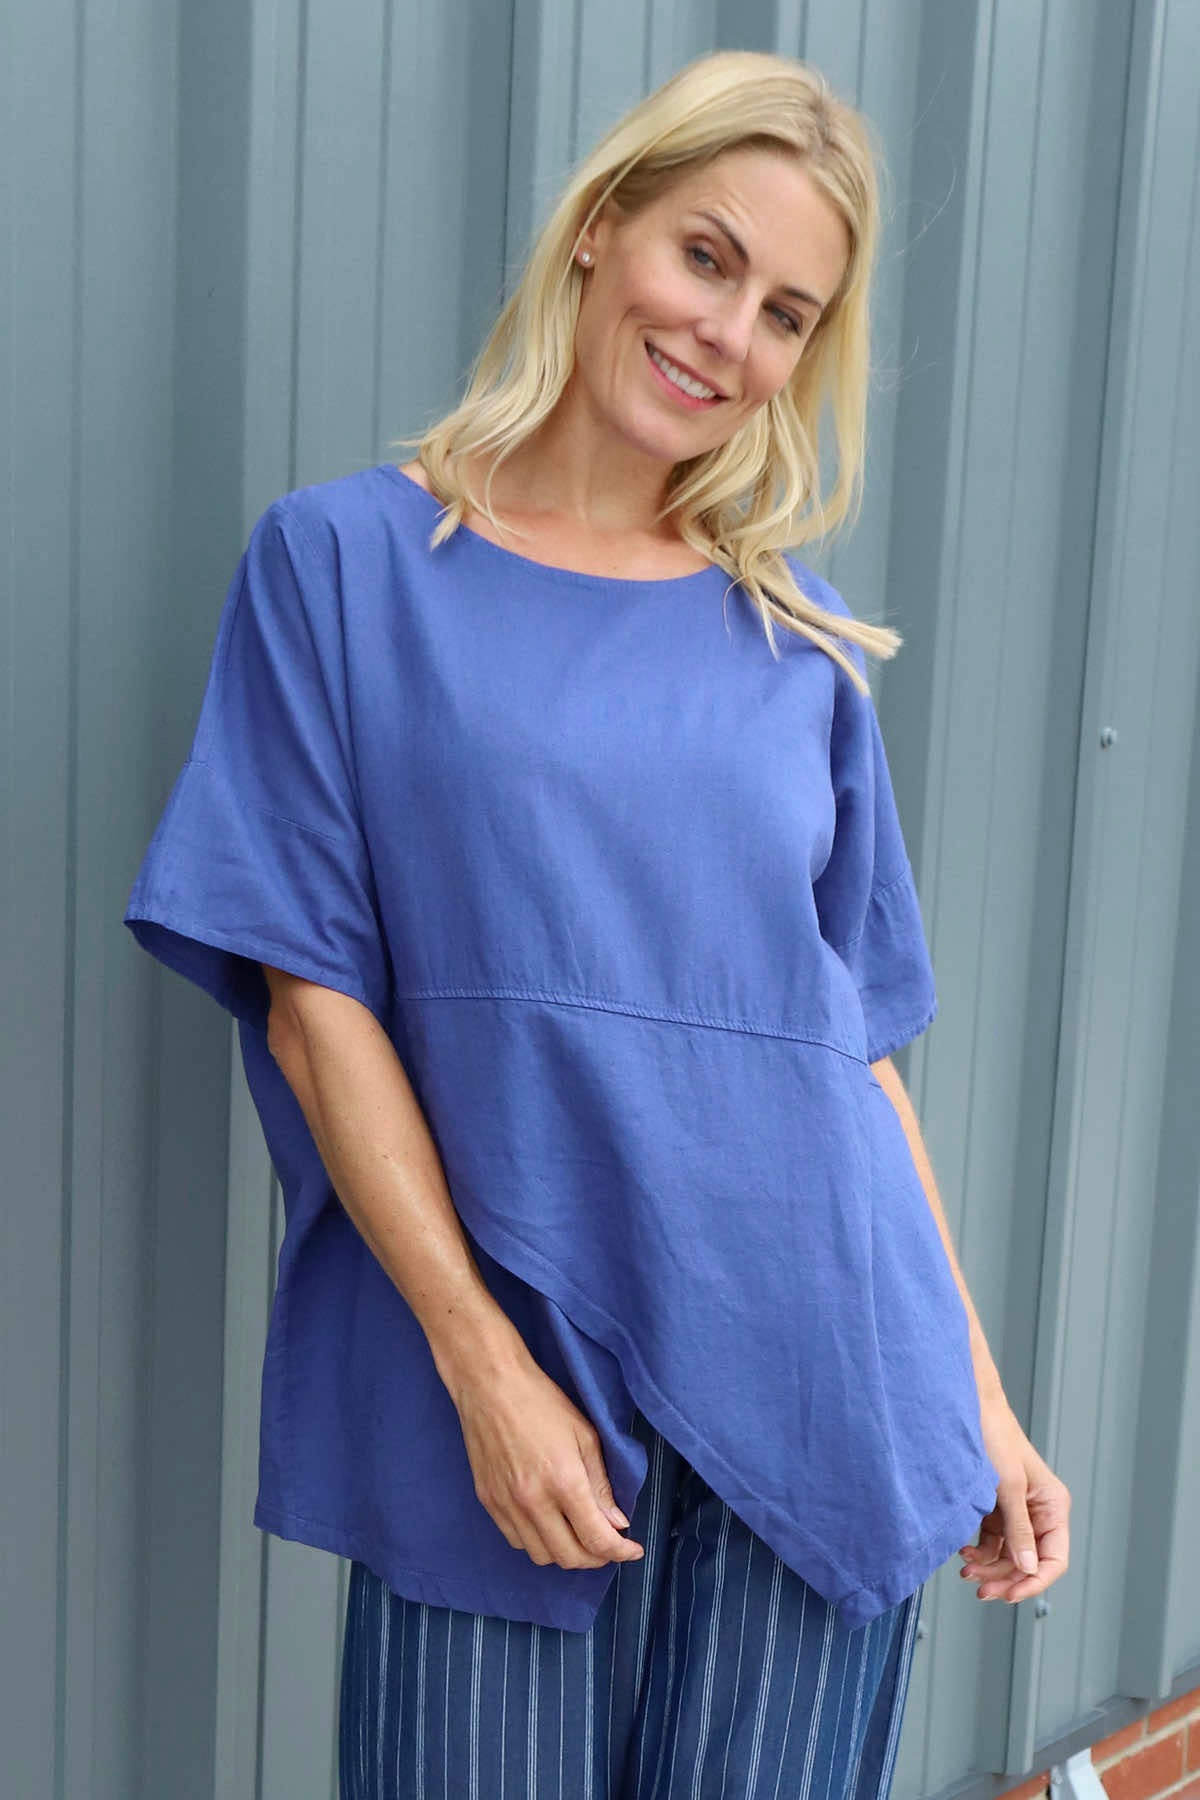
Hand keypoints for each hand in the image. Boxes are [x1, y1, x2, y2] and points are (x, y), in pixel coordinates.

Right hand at [451, 1355, 645, 1571]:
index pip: (597, 1538)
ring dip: (565, 1553)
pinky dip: (537, 1542)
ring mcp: (506, 1505)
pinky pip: (516, 1541)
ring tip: (578, 1535)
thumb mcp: (584, 1435)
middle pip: (569, 1557)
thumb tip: (616, 1522)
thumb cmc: (541, 1402)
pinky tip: (548, 1524)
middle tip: (608, 1544)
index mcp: (563, 1482)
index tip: (633, 1550)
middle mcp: (533, 1501)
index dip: (620, 1551)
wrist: (490, 1385)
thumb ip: (601, 1485)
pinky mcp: (488, 1502)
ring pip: (541, 1555)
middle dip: (596, 1558)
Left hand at [958, 1391, 1069, 1603]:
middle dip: (1006, 1577)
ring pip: (1009, 1555)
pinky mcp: (996, 1508)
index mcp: (1053, 1506)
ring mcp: (1017, 1512)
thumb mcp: (1008, 1486)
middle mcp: (1039, 1512)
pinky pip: (993, 1541)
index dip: (1035, 1581)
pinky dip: (980, 1552)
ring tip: (967, 1571)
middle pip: (1029, 1562)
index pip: (1054, 1559)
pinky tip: (965, 1554)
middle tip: (981, 1589)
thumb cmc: (994, 1436)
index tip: (1010, 1594)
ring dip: (990, 1568)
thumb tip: (1028, 1569)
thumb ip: (1018, 1529)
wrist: (968, 1408)